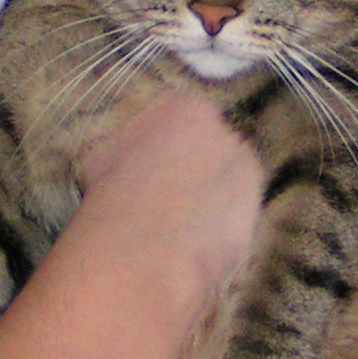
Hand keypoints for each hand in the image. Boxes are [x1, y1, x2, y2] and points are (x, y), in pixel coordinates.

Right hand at [76, 91, 263, 287]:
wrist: (144, 248)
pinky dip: (217, 234)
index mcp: (189, 109)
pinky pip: (234, 223)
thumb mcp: (101, 156)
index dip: (162, 147)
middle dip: (194, 169)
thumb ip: (127, 148)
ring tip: (177, 229)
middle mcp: (228, 134)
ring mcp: (248, 177)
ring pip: (228, 185)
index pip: (181, 119)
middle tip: (166, 198)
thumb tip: (129, 160)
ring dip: (209, 201)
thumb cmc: (113, 194)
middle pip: (212, 148)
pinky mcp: (256, 217)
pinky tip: (191, 249)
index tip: (149, 169)